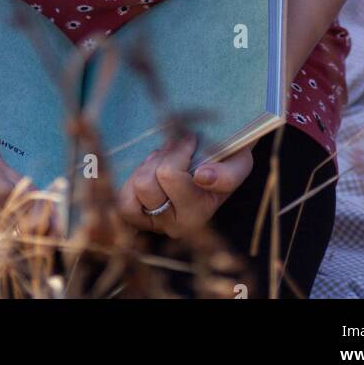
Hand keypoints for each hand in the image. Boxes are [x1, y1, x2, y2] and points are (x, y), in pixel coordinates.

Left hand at [115, 132, 254, 238]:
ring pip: (134, 189)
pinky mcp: (139, 220)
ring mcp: (156, 224)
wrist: (215, 167)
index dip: (179, 148)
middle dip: (160, 158)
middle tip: (176, 149)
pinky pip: (123, 201)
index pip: (169, 175)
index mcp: (199, 213)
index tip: (192, 138)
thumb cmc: (226, 161)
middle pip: (146, 183)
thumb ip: (228, 174)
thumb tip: (202, 177)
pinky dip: (132, 182)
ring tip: (163, 161)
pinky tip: (150, 173)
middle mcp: (177, 226)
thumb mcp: (239, 163)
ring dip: (148, 168)